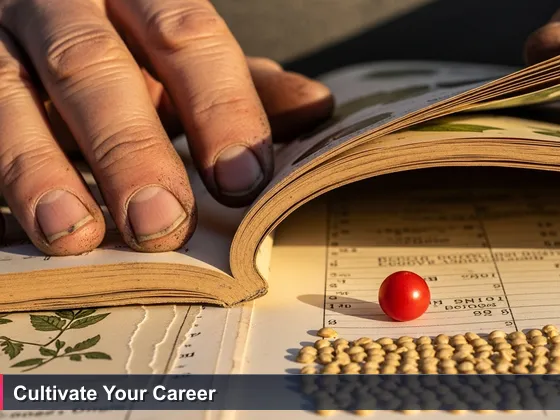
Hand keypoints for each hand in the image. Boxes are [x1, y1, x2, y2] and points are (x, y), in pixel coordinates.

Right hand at [0, 0, 333, 255]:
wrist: (31, 21)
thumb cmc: (127, 53)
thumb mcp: (183, 61)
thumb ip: (242, 85)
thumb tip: (317, 109)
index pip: (186, 35)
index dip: (219, 106)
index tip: (242, 180)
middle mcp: (63, 4)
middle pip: (92, 65)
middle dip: (128, 148)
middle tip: (160, 223)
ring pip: (7, 95)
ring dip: (39, 169)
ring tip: (75, 236)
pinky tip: (18, 227)